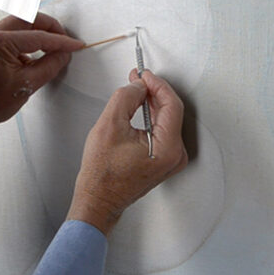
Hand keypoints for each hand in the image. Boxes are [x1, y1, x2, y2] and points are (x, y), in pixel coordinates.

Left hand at [0, 13, 83, 146]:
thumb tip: (63, 54)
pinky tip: (34, 54)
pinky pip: (11, 32)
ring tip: (52, 47)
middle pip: (29, 18)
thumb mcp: (26, 86)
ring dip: (38, 31)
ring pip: (20, 22)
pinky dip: (26, 38)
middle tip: (64, 40)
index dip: (61, 41)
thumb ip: (49, 66)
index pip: (39, 36)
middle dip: (50, 27)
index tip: (74, 45)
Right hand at [66, 69, 187, 235]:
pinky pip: (162, 130)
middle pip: (171, 111)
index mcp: (168, 148)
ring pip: (166, 119)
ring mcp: (170, 159)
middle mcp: (175, 155)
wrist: (98, 200)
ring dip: (151, 102)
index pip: (172, 105)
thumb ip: (126, 97)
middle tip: (137, 77)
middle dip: (154, 91)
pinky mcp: (163, 160)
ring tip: (136, 88)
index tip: (144, 74)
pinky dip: (150, 115)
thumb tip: (138, 85)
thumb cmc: (102, 174)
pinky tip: (139, 105)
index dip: (157, 85)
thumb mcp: (110, 125)